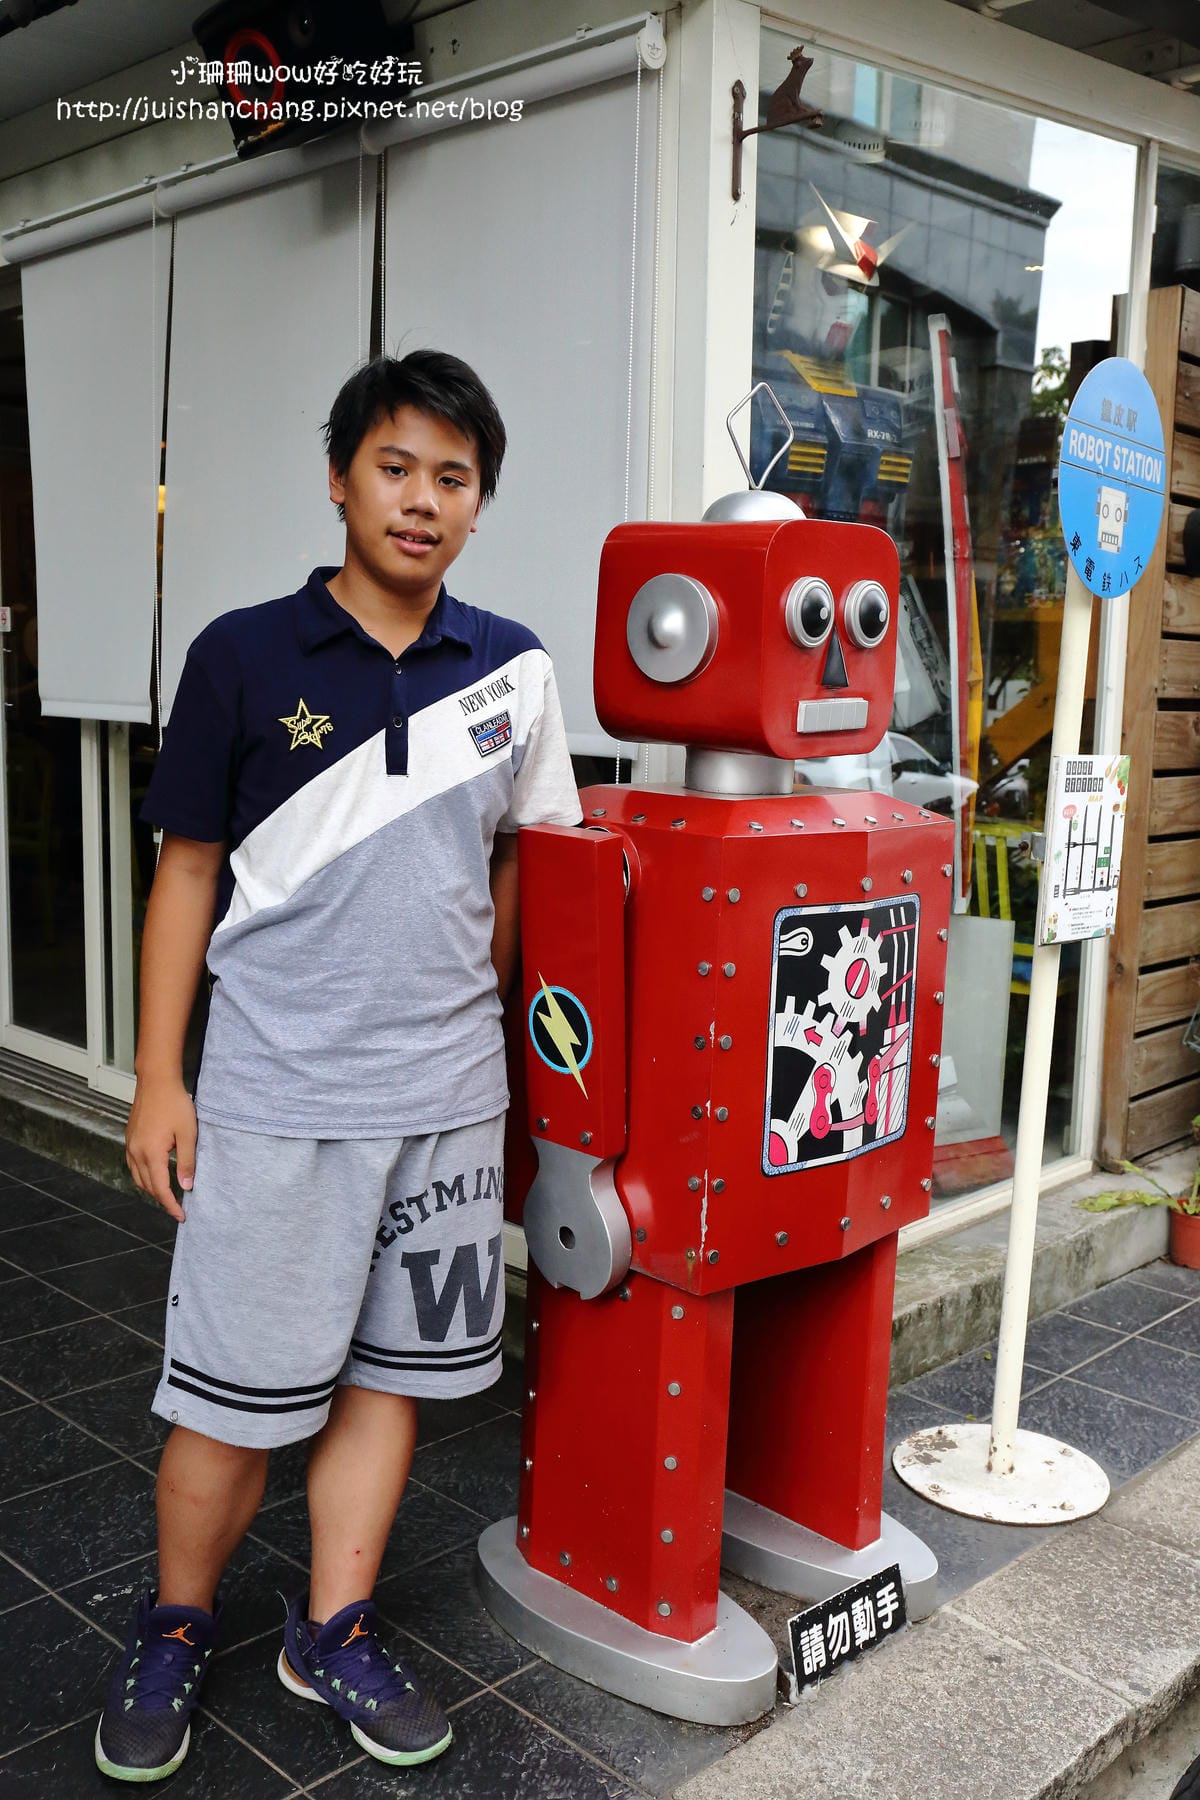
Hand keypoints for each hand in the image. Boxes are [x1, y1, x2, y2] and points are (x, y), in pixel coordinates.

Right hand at [125, 1075, 196, 1221]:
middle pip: (147, 1186)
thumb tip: (186, 1186)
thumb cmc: (174, 1104)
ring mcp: (130, 1146)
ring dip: (152, 1189)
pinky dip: (144, 1176)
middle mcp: (136, 1152)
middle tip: (178, 1208)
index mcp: (151, 1154)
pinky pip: (134, 1166)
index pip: (160, 1189)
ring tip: (168, 1195)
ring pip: (138, 1178)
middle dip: (162, 1200)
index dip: (171, 1205)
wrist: (156, 1081)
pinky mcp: (130, 1139)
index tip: (181, 1216)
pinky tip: (155, 1175)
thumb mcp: (187, 1134)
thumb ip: (186, 1162)